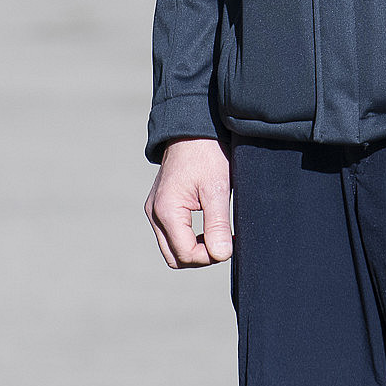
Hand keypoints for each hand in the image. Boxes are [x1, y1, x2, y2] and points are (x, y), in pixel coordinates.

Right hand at [144, 137, 232, 268]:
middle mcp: (154, 212)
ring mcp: (154, 209)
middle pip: (175, 257)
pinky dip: (188, 237)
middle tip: (223, 240)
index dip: (210, 256)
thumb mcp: (217, 188)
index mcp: (166, 210)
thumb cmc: (207, 153)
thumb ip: (217, 224)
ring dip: (194, 247)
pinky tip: (207, 226)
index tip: (230, 241)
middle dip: (200, 256)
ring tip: (217, 232)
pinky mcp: (160, 205)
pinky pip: (171, 234)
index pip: (186, 254)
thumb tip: (222, 255)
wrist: (193, 127)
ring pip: (171, 248)